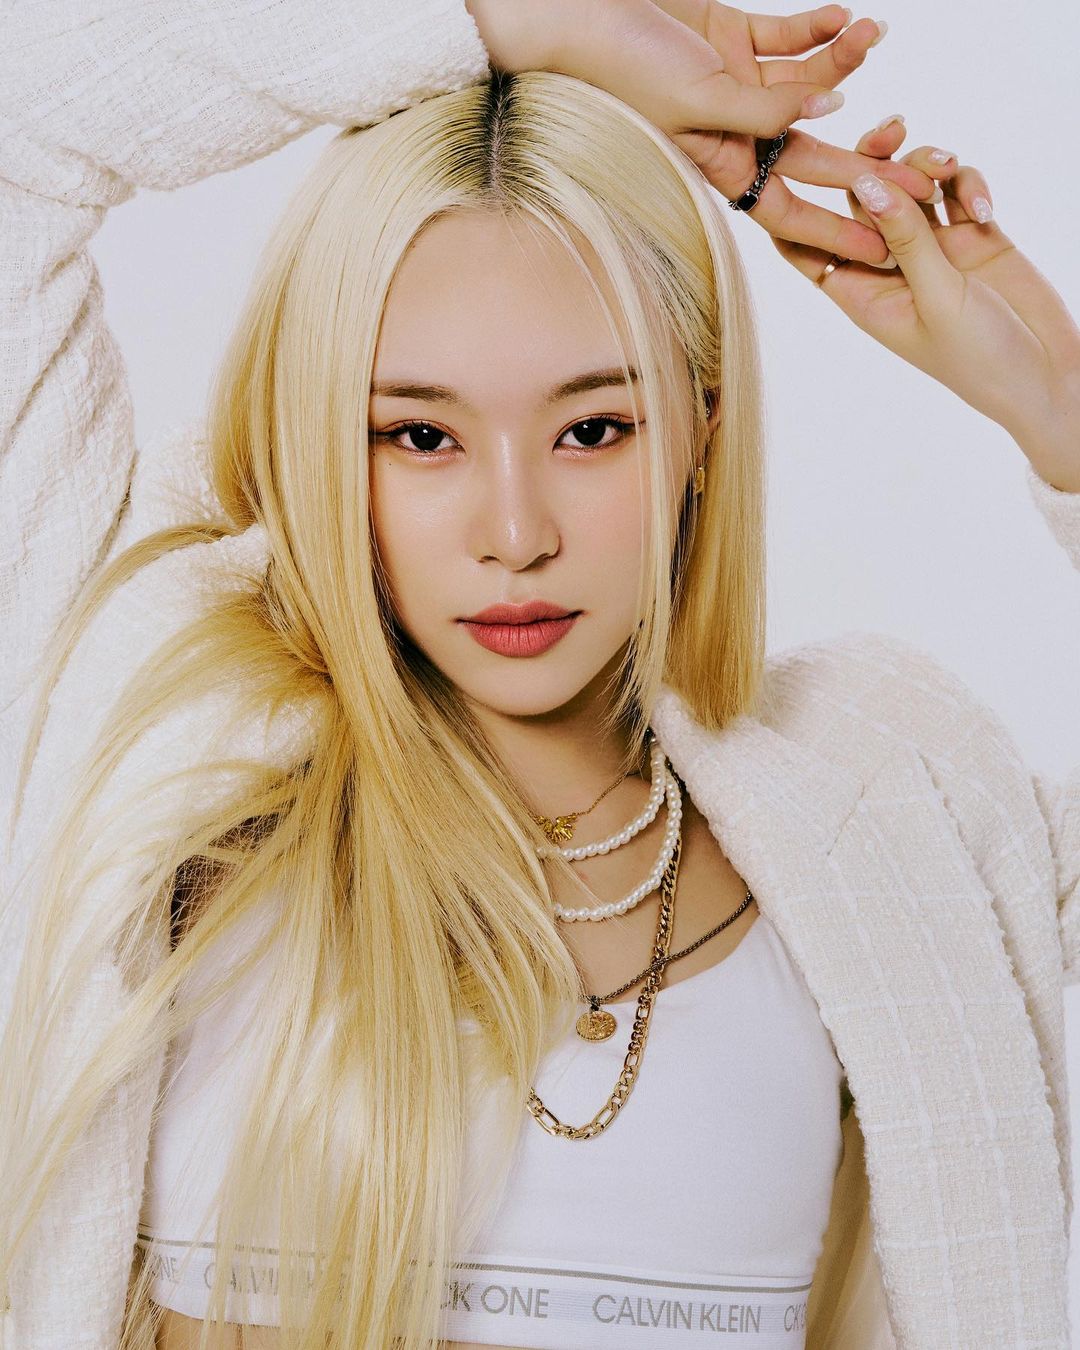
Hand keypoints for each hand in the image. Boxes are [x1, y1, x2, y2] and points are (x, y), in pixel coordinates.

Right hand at [464, 0, 936, 265]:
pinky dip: (817, 27)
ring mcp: (735, 85)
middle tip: (923, 174)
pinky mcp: (731, 36)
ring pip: (808, 87)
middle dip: (867, 165)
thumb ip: (765, 108)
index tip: (886, 246)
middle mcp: (733, 133)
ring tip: (871, 34)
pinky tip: (845, 17)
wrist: (576, 10)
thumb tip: (829, 112)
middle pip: (815, 158)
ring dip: (843, 63)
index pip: (789, 211)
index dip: (838, 229)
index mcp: (719, 166)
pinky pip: (788, 37)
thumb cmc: (619, 67)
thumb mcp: (697, 99)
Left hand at [774, 118, 1079, 490]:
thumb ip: (906, 238)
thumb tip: (866, 183)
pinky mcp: (972, 234)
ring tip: (948, 168)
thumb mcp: (938, 297)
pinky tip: (986, 209)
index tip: (788, 162)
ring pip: (910, 184)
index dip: (791, 210)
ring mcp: (931, 248)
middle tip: (893, 130)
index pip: (807, 248)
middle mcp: (889, 266)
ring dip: (926, 165)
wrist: (1043, 375)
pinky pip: (958, 189)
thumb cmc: (978, 358)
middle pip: (860, 199)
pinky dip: (969, 186)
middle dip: (872, 159)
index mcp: (861, 292)